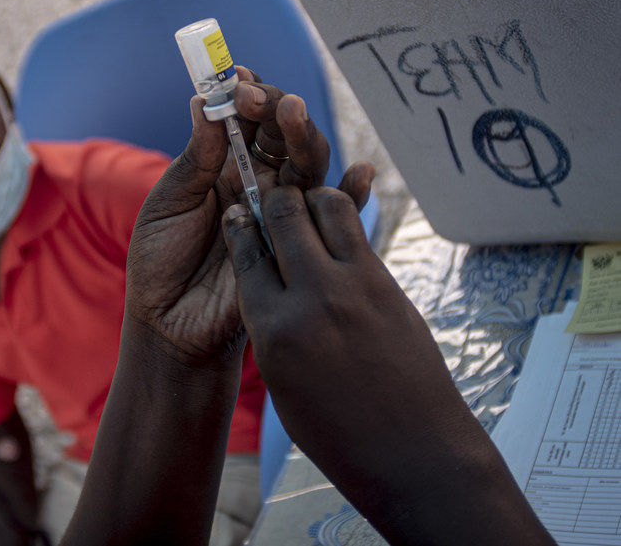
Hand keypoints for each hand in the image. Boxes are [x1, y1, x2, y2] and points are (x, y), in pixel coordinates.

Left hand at [124, 68, 360, 362]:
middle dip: (277, 109)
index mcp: (224, 165)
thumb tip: (206, 102)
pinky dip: (351, 194)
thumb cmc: (161, 260)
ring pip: (308, 166)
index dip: (247, 94)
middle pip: (283, 135)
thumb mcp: (169, 204)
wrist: (170, 324)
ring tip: (293, 116)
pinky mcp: (299, 243)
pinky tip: (360, 173)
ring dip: (305, 137)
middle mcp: (258, 181)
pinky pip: (332, 216)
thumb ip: (195, 159)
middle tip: (263, 99)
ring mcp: (281, 211)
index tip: (238, 78)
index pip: (246, 119)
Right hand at [221, 186, 553, 544]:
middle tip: (274, 201)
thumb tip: (270, 279)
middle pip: (284, 215)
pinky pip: (359, 233)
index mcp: (274, 331)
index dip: (239, 228)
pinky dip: (343, 222)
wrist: (413, 451)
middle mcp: (313, 299)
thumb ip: (270, 324)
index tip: (237, 214)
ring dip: (313, 199)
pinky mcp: (389, 284)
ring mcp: (356, 286)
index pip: (247, 255)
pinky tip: (336, 232)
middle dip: (274, 200)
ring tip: (309, 211)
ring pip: (328, 206)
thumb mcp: (282, 380)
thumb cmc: (338, 430)